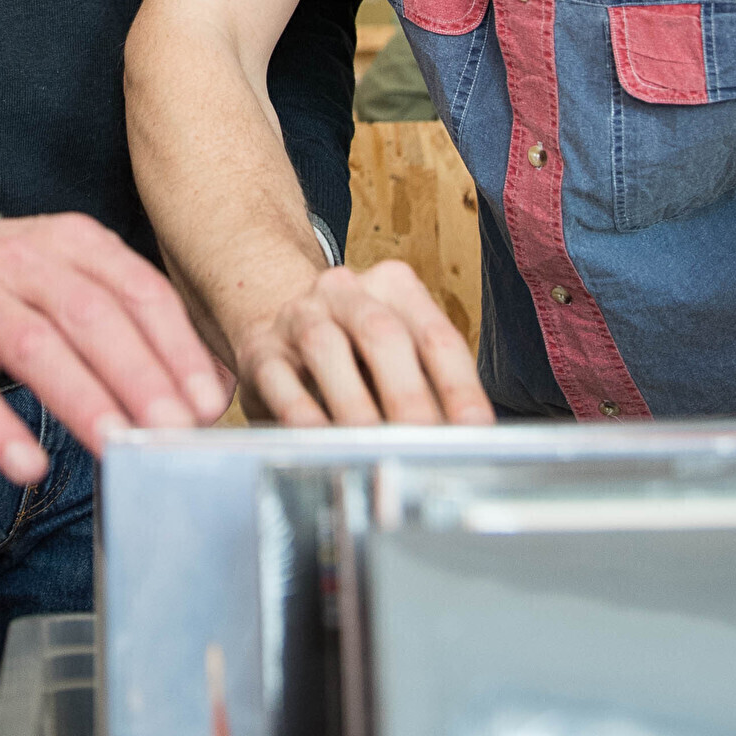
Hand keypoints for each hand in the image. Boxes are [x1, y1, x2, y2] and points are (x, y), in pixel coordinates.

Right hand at [0, 213, 228, 485]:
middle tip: (172, 429)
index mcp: (76, 243)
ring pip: (36, 348)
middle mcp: (27, 264)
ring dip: (81, 400)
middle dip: (139, 376)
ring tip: (116, 446)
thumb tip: (213, 390)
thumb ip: (141, 325)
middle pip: (92, 317)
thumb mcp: (78, 278)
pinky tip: (28, 466)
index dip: (176, 346)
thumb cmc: (14, 281)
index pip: (138, 291)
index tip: (206, 400)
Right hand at [232, 260, 495, 427]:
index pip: (436, 334)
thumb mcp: (395, 353)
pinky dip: (302, 413)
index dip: (459, 386)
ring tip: (375, 448)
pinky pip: (278, 378)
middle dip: (408, 395)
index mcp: (393, 286)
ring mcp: (298, 315)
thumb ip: (428, 386)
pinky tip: (321, 441)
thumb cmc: (354, 350)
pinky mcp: (259, 348)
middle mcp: (345, 291)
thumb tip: (464, 442)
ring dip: (354, 404)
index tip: (475, 431)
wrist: (278, 322)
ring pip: (325, 348)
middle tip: (425, 444)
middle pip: (382, 333)